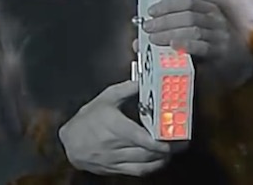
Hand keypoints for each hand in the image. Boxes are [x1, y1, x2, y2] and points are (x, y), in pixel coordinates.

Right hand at [58, 79, 172, 176]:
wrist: (70, 142)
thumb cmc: (87, 119)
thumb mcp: (105, 98)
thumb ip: (127, 89)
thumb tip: (145, 81)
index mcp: (114, 126)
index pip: (142, 138)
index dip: (160, 141)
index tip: (174, 137)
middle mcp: (114, 146)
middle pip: (147, 152)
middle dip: (167, 149)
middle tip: (182, 143)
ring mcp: (115, 160)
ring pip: (144, 164)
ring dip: (162, 159)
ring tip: (174, 151)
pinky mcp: (115, 169)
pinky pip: (137, 172)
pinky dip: (151, 168)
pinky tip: (159, 161)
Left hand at [143, 0, 252, 88]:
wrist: (241, 63)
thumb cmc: (217, 42)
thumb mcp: (202, 26)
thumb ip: (183, 16)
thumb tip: (161, 7)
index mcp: (211, 10)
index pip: (188, 1)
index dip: (168, 5)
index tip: (152, 11)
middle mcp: (217, 21)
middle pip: (188, 16)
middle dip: (165, 21)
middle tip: (148, 27)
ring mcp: (220, 37)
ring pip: (193, 30)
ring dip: (170, 33)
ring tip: (154, 38)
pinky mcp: (221, 53)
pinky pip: (203, 47)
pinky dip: (186, 45)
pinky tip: (174, 45)